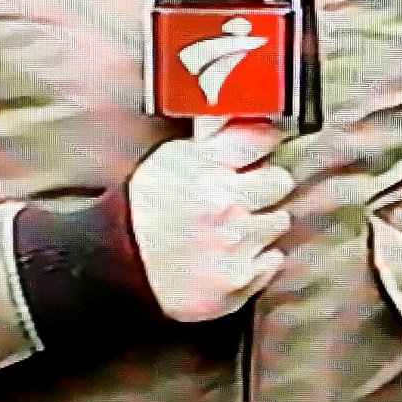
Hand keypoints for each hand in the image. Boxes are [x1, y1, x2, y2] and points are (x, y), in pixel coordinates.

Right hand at [126, 116, 292, 322]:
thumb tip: (255, 121)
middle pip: (280, 182)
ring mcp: (235, 248)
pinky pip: (272, 260)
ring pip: (279, 221)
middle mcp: (225, 209)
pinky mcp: (239, 280)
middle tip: (241, 194)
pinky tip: (230, 253)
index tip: (255, 153)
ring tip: (230, 226)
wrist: (121, 267)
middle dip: (265, 185)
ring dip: (261, 222)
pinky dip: (257, 257)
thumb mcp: (173, 158)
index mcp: (207, 172)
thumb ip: (218, 139)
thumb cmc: (146, 211)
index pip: (261, 142)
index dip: (260, 145)